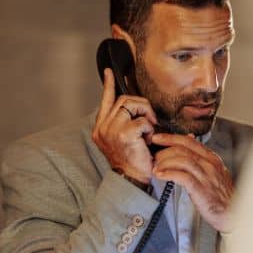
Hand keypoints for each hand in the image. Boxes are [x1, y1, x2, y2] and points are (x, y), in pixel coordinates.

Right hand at [92, 68, 158, 185]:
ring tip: (150, 131)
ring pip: (132, 105)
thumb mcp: (125, 139)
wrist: (132, 180)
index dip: (109, 85)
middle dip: (142, 105)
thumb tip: (137, 106)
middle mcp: (102, 128)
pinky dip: (150, 129)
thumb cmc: (133, 161)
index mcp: (101, 128)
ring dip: (147, 115)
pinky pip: (142, 120)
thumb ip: (125, 122)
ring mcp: (111, 130)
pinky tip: (149, 141)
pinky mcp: (123, 135)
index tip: (109, 72)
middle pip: (124, 100)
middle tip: (151, 119)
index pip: (105, 101)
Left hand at [151, 133, 234, 231]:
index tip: (157, 138)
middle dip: (164, 150)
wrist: (232, 213)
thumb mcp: (214, 171)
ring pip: (182, 160)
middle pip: (183, 149)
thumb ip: (202, 156)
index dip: (170, 137)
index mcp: (212, 158)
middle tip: (154, 157)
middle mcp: (210, 164)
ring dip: (165, 162)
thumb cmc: (221, 195)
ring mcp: (206, 176)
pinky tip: (161, 175)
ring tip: (155, 168)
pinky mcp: (201, 189)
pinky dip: (169, 173)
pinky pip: (183, 176)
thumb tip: (190, 139)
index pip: (188, 141)